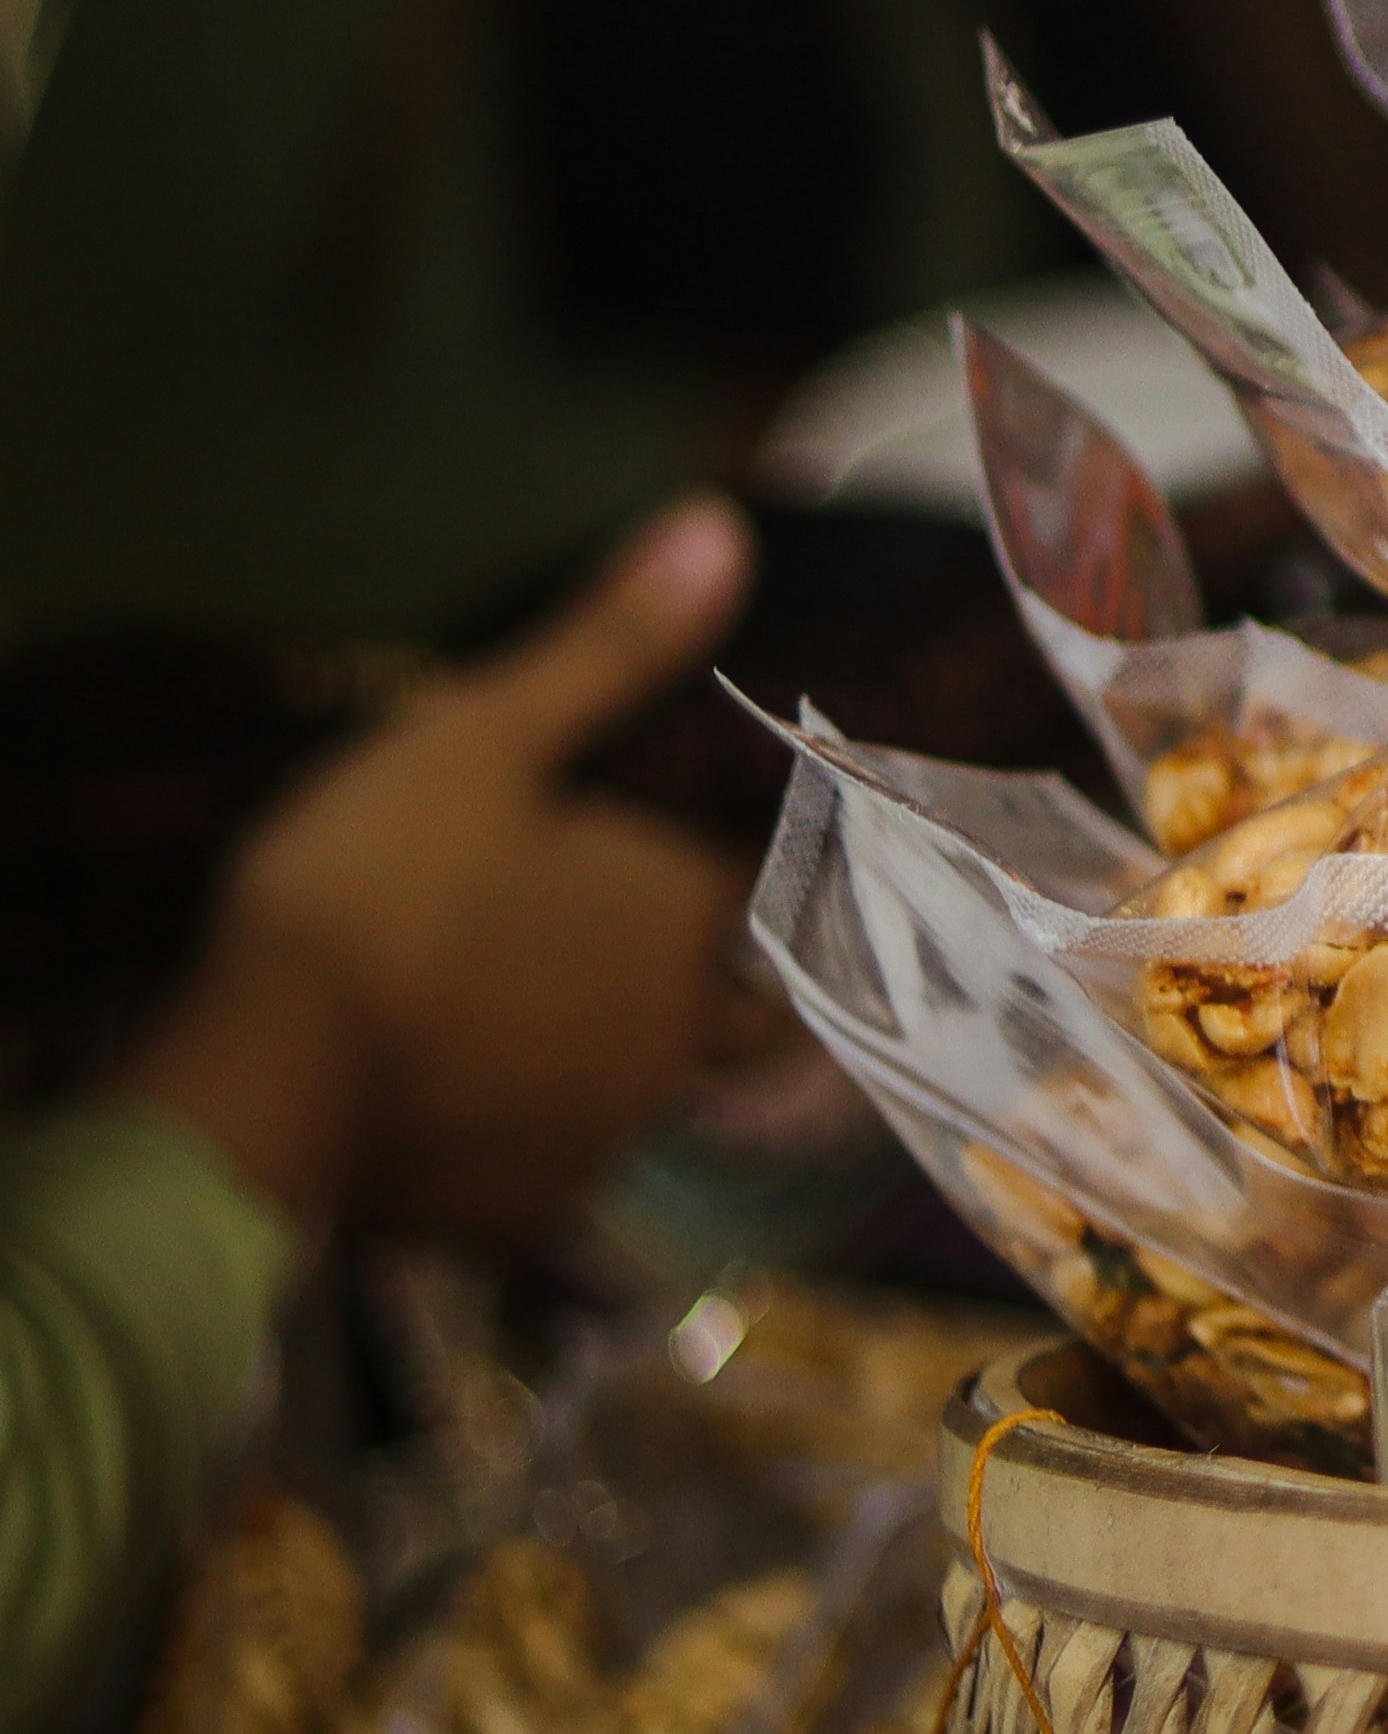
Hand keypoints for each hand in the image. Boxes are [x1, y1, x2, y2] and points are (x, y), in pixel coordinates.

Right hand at [111, 503, 765, 1243]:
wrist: (262, 1086)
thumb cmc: (378, 892)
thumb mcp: (481, 740)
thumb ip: (606, 646)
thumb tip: (723, 528)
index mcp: (688, 919)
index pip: (780, 889)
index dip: (751, 866)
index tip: (698, 852)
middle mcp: (681, 1036)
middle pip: (751, 1009)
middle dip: (723, 981)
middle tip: (643, 945)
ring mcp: (606, 1130)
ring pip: (655, 1090)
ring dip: (618, 1053)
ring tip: (530, 1012)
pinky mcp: (524, 1206)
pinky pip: (558, 1161)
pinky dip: (526, 1127)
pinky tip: (461, 1095)